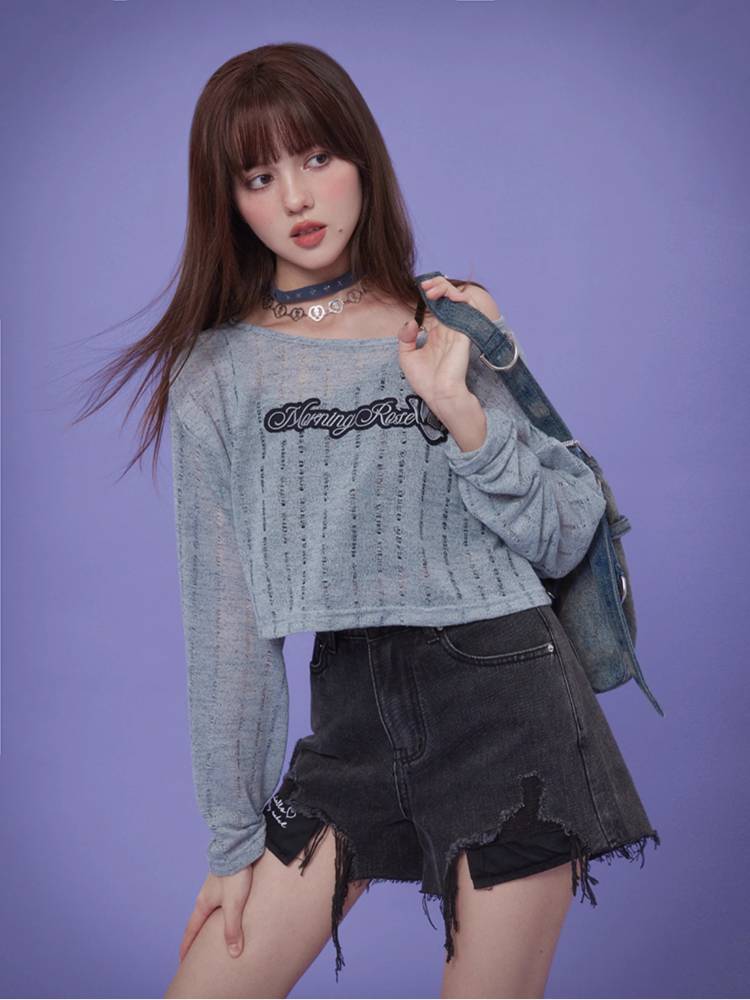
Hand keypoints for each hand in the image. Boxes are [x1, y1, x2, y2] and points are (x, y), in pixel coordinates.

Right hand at [178, 866, 252, 962]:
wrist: (238, 846)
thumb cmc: (234, 875)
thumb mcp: (233, 905)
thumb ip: (232, 929)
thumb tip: (233, 954)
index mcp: (203, 904)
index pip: (191, 931)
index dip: (187, 947)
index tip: (182, 961)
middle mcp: (206, 896)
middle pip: (198, 921)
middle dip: (196, 937)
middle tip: (196, 953)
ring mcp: (215, 887)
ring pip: (209, 910)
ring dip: (208, 923)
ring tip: (213, 934)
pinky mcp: (225, 880)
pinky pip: (220, 901)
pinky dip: (220, 912)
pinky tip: (228, 912)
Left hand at [397, 276, 494, 416]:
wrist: (439, 395)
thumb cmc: (426, 381)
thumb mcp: (407, 357)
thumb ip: (406, 338)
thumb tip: (412, 322)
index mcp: (437, 335)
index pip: (437, 307)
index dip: (429, 294)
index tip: (418, 289)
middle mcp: (448, 329)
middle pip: (447, 297)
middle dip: (437, 285)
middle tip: (424, 286)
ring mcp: (456, 329)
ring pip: (457, 297)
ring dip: (445, 287)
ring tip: (429, 289)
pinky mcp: (463, 331)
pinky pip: (466, 307)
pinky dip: (456, 295)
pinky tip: (443, 295)